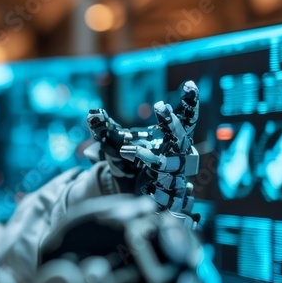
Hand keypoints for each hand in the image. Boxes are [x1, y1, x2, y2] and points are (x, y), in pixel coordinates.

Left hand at [85, 82, 200, 226]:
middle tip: (161, 108)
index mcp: (168, 138)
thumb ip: (103, 128)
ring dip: (158, 161)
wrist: (124, 190)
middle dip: (174, 126)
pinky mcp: (172, 198)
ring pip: (175, 168)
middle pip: (181, 140)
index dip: (190, 103)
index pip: (185, 118)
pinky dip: (167, 195)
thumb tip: (91, 114)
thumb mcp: (112, 142)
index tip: (189, 84)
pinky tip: (150, 192)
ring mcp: (176, 177)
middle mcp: (176, 155)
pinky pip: (176, 197)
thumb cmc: (125, 159)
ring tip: (131, 154)